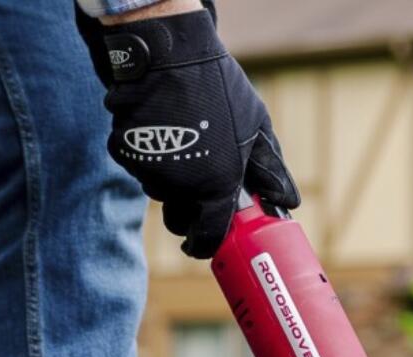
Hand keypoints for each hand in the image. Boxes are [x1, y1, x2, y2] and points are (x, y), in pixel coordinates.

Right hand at [76, 3, 299, 258]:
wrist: (167, 54)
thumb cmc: (219, 91)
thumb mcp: (257, 128)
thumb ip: (270, 170)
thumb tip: (288, 202)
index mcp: (216, 187)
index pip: (208, 236)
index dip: (205, 245)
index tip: (202, 245)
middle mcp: (180, 187)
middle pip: (179, 218)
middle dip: (188, 213)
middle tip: (199, 189)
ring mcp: (149, 170)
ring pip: (159, 190)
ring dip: (171, 180)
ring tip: (186, 143)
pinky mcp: (124, 152)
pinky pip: (140, 165)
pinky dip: (150, 155)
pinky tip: (163, 129)